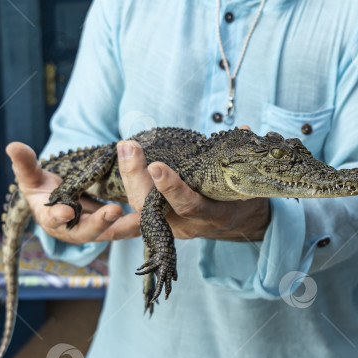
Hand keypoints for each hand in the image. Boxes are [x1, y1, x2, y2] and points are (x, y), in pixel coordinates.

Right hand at [6, 142, 140, 242]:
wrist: (61, 202)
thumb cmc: (44, 189)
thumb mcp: (33, 177)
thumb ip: (25, 164)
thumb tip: (12, 145)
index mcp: (52, 218)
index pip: (53, 219)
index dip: (59, 216)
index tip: (66, 211)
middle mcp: (74, 229)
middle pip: (88, 231)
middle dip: (101, 223)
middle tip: (114, 212)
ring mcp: (96, 230)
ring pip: (113, 232)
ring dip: (128, 226)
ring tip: (144, 216)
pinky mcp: (114, 227)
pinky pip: (128, 227)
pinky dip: (141, 221)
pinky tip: (156, 213)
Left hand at [117, 136, 270, 241]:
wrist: (238, 222)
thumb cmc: (242, 197)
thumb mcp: (247, 181)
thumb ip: (241, 157)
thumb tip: (244, 130)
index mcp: (212, 216)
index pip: (188, 205)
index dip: (171, 188)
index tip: (155, 166)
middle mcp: (188, 226)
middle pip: (154, 208)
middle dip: (137, 177)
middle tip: (128, 146)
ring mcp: (171, 228)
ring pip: (140, 209)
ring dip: (128, 179)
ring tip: (124, 147)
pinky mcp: (158, 224)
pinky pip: (136, 212)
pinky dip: (123, 193)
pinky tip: (109, 171)